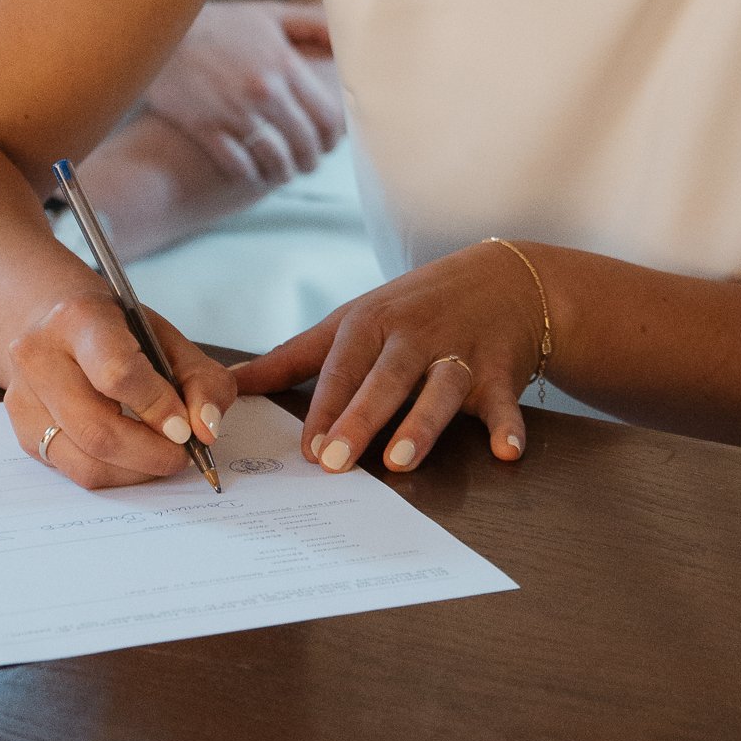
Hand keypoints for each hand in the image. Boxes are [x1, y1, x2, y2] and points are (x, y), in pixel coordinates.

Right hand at [4, 291, 238, 489]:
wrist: (57, 326)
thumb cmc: (120, 333)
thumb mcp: (168, 339)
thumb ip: (201, 380)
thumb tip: (206, 429)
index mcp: (79, 319)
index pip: (117, 373)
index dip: (157, 407)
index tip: (186, 428)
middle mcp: (39, 356)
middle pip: (98, 428)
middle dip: (152, 453)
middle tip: (183, 453)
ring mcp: (23, 398)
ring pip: (85, 460)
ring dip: (137, 470)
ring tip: (163, 456)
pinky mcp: (23, 433)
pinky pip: (75, 471)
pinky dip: (117, 473)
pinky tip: (135, 457)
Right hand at [143, 0, 345, 187]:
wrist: (159, 30)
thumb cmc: (220, 23)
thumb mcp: (270, 15)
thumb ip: (312, 24)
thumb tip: (347, 37)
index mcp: (284, 65)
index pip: (328, 115)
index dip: (335, 137)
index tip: (331, 144)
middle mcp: (264, 91)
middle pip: (305, 142)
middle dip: (312, 160)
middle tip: (309, 164)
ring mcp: (233, 111)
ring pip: (275, 158)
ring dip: (284, 172)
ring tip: (284, 174)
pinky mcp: (203, 127)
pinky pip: (238, 164)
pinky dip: (250, 174)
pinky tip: (253, 174)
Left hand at [233, 242, 545, 474]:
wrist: (500, 279)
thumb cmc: (411, 308)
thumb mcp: (352, 321)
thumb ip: (293, 357)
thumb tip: (231, 383)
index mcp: (372, 323)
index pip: (342, 367)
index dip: (324, 407)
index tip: (305, 450)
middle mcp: (414, 336)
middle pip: (385, 379)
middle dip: (360, 418)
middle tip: (335, 461)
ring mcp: (459, 353)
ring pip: (440, 388)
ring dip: (423, 422)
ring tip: (402, 458)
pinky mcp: (499, 372)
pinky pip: (503, 402)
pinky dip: (509, 426)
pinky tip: (507, 451)